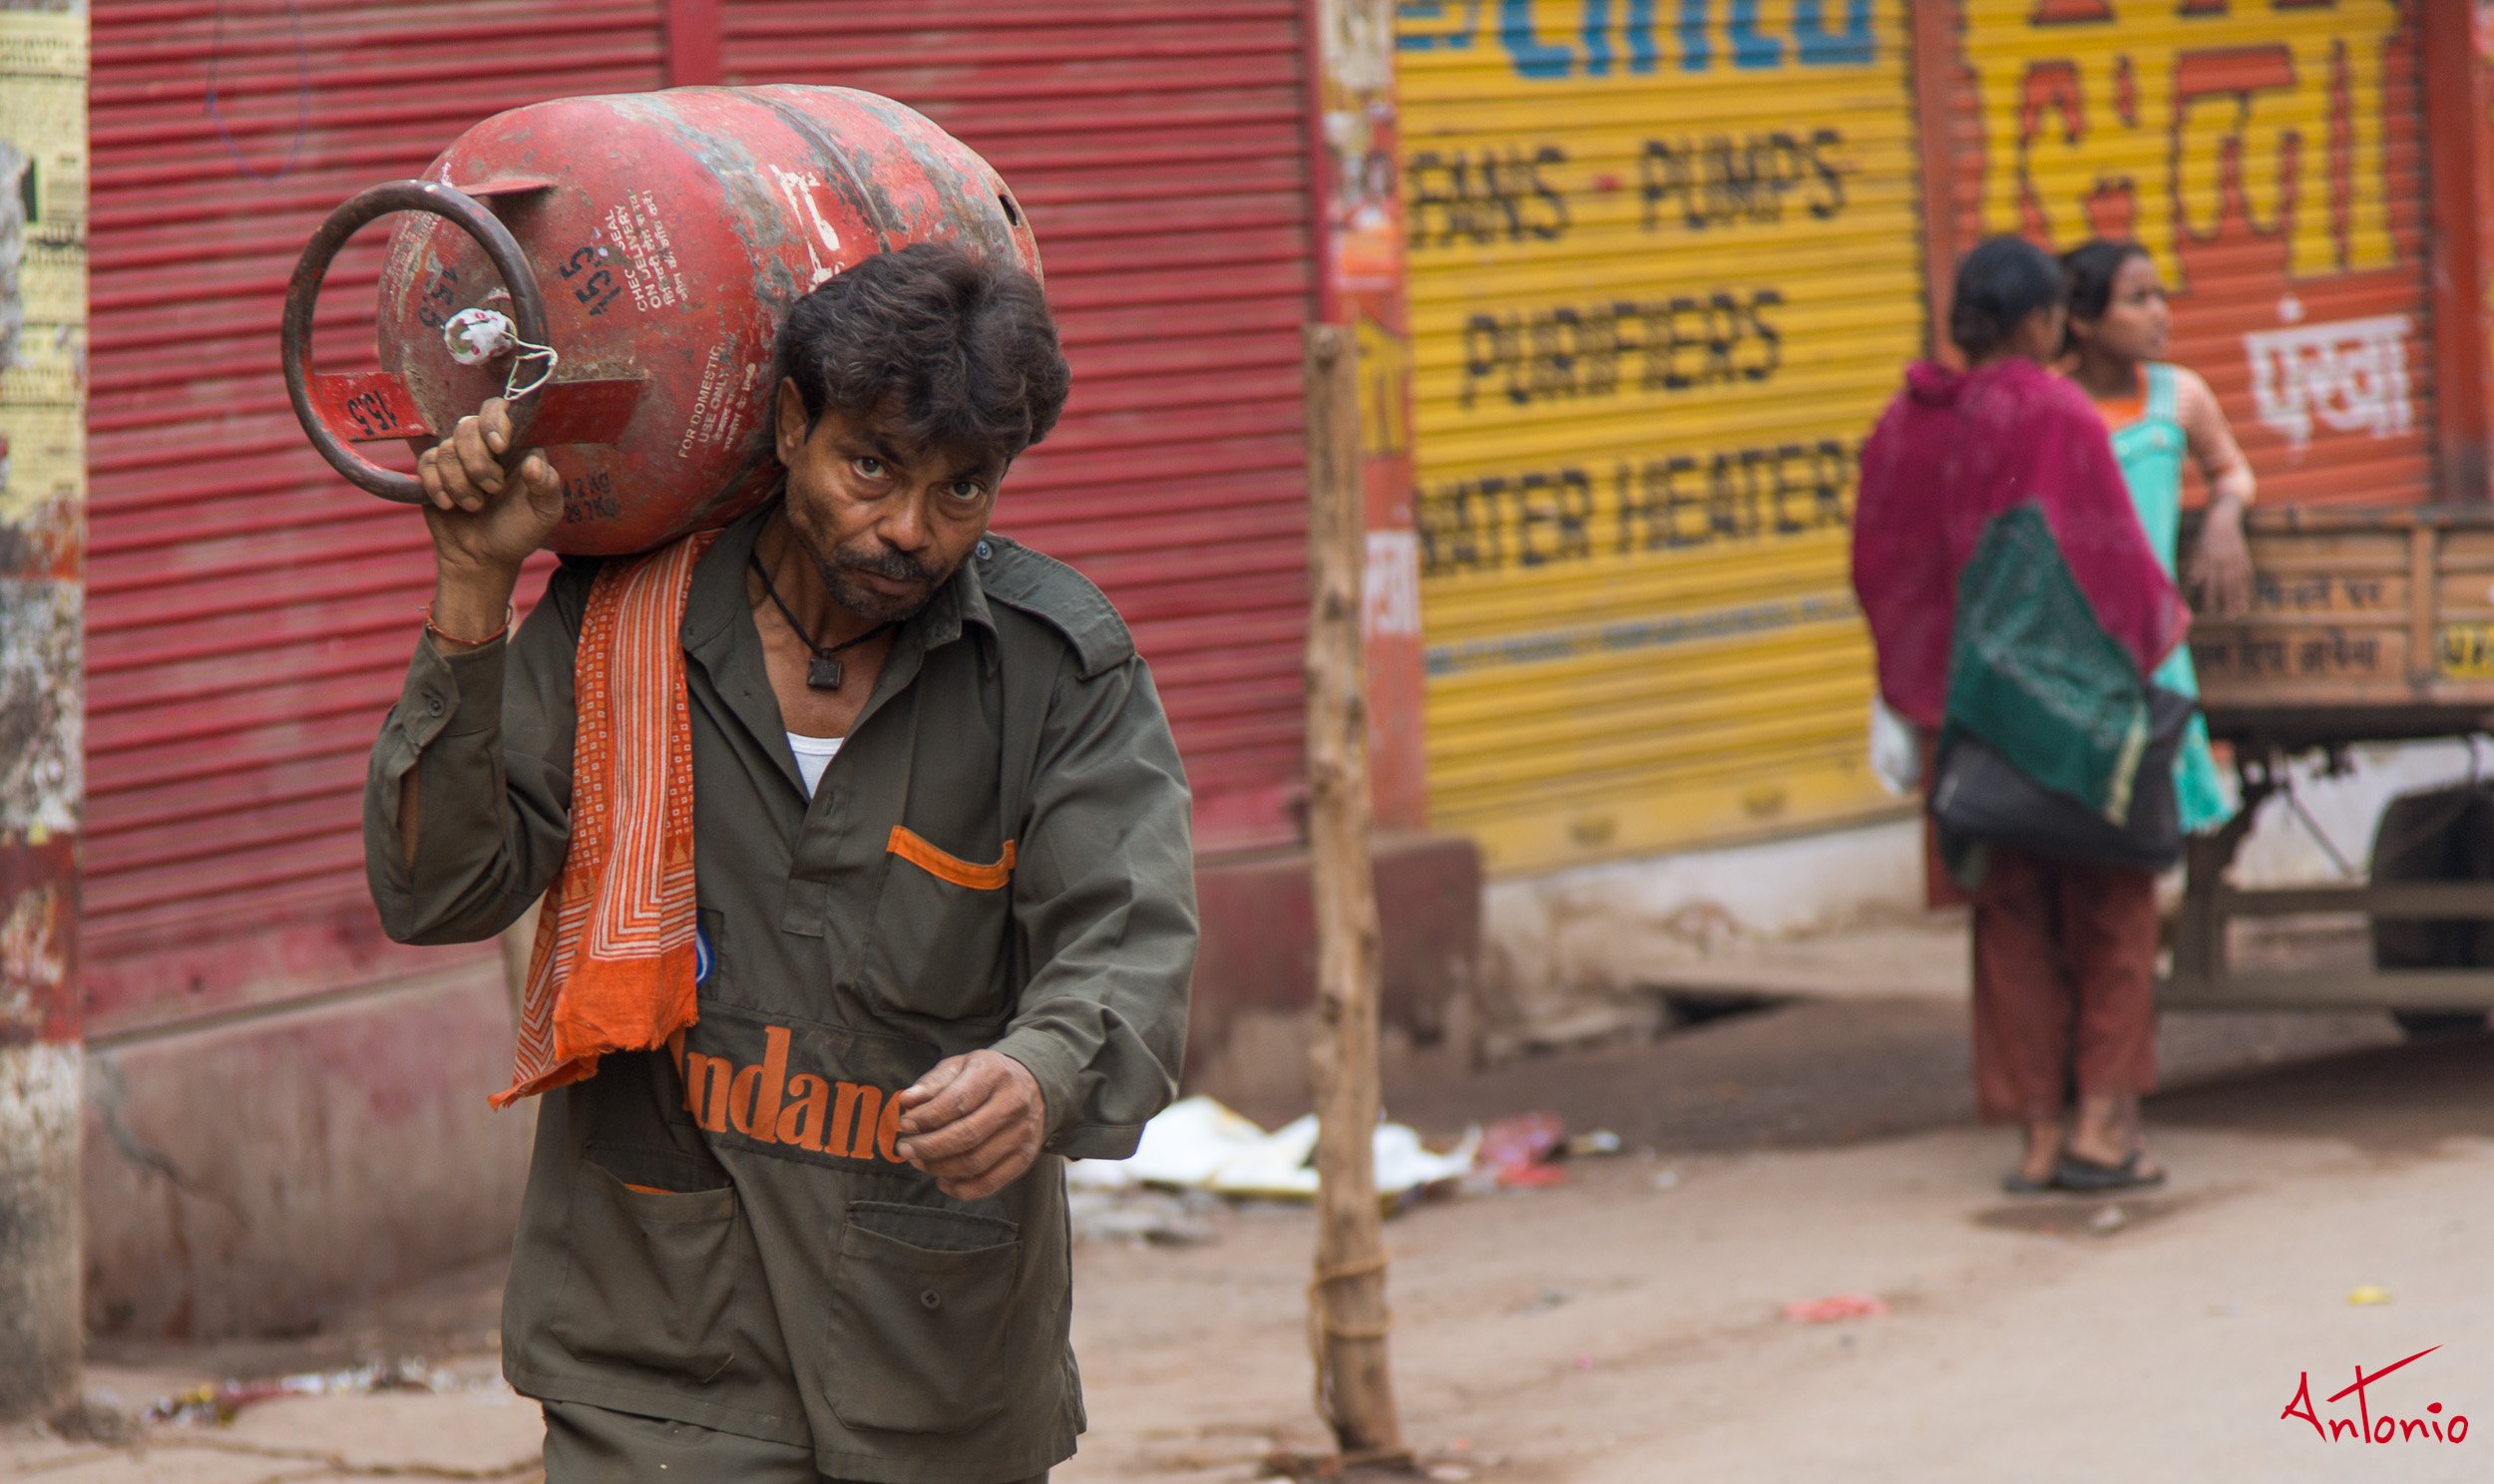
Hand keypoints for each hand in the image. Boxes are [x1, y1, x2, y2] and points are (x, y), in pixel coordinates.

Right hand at [417, 397, 561, 582]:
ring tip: (475, 506)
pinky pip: (426, 463)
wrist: (482, 558)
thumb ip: (547, 486)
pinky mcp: (434, 471)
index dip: (495, 421)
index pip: (501, 409)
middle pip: (468, 426)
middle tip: (492, 490)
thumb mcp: (545, 513)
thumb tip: (534, 463)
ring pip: (446, 448)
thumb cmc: (519, 532)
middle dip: (477, 463)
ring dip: (460, 483)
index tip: (499, 446)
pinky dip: (437, 487)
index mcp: (516, 447)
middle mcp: (486, 446)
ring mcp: (458, 457)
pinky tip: (449, 506)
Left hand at [894, 1050, 1046, 1200]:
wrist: (1033, 1086)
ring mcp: (1022, 1134)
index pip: (957, 1101)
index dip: (927, 1117)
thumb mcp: (960, 1066)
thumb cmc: (986, 1077)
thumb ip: (932, 1083)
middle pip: (966, 1136)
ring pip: (976, 1162)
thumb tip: (907, 1101)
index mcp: (994, 1074)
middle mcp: (1014, 1104)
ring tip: (919, 1162)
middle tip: (905, 1149)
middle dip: (928, 1147)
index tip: (905, 1125)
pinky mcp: (1025, 1158)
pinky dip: (962, 1189)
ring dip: (940, 1168)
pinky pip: (990, 1183)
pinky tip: (942, 1181)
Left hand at [2189, 500, 2253, 615]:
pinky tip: (2248, 595)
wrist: (2223, 518)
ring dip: (2240, 596)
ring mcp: (2236, 558)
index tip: (2210, 610)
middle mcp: (2225, 561)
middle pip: (2227, 585)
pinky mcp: (2244, 556)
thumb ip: (2196, 566)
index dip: (2211, 597)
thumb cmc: (2205, 536)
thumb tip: (2193, 581)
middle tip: (2230, 616)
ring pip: (2239, 581)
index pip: (2210, 583)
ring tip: (2241, 609)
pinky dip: (2248, 585)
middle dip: (2228, 601)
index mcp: (2210, 560)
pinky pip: (2247, 573)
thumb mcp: (2197, 549)